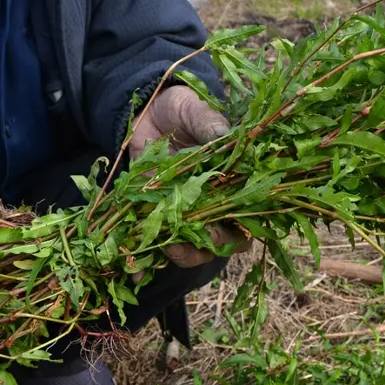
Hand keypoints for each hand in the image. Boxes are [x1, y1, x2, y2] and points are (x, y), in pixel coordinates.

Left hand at [129, 86, 251, 274]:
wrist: (147, 110)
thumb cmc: (182, 108)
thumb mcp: (196, 110)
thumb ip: (210, 125)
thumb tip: (225, 136)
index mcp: (234, 181)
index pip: (248, 214)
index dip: (242, 228)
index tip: (226, 228)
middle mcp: (214, 204)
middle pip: (221, 241)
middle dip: (205, 248)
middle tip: (185, 243)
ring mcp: (185, 213)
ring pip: (191, 248)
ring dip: (179, 255)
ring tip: (163, 250)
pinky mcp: (156, 216)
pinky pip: (154, 244)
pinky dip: (144, 263)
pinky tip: (135, 276)